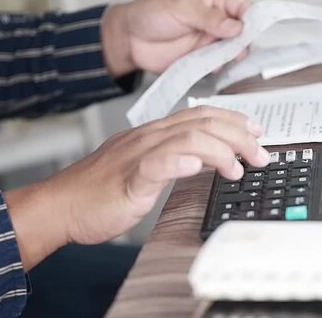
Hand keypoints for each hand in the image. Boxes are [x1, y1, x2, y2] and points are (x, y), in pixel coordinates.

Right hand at [5, 106, 268, 269]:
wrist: (60, 205)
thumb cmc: (101, 190)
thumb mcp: (147, 168)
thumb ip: (176, 158)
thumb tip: (209, 158)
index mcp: (154, 134)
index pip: (200, 115)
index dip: (232, 119)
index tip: (256, 132)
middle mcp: (149, 138)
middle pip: (202, 123)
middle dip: (238, 136)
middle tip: (260, 154)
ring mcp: (138, 156)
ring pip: (187, 138)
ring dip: (220, 150)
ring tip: (237, 168)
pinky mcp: (128, 179)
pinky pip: (156, 165)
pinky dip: (179, 163)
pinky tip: (196, 168)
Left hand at [101, 0, 251, 75]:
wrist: (129, 38)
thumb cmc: (150, 13)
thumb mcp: (180, 7)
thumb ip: (209, 17)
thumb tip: (235, 26)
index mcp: (214, 1)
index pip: (243, 7)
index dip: (253, 17)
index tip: (256, 29)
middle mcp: (216, 22)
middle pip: (243, 33)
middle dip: (243, 41)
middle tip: (237, 47)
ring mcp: (209, 42)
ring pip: (233, 52)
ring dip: (232, 57)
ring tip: (222, 57)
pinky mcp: (201, 60)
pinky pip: (217, 67)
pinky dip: (218, 69)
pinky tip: (212, 67)